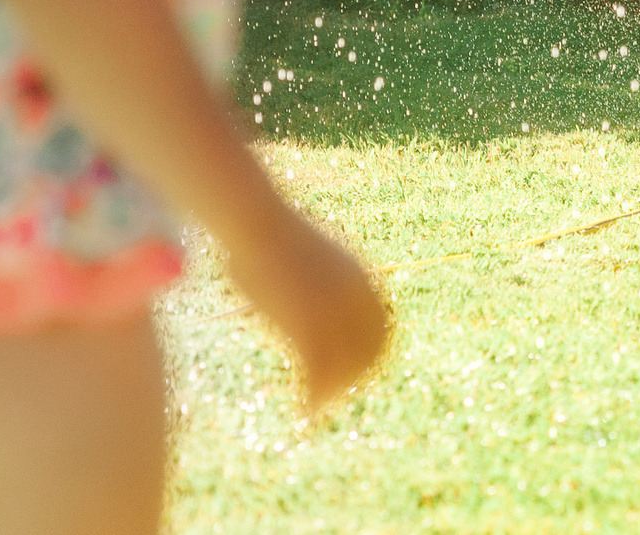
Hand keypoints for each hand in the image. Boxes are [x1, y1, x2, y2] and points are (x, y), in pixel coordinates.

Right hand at [227, 206, 391, 413]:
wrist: (259, 229)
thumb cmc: (272, 242)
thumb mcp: (309, 262)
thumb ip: (322, 284)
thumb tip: (314, 293)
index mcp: (361, 280)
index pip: (380, 329)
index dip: (370, 355)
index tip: (357, 374)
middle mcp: (356, 298)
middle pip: (368, 351)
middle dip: (354, 377)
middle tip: (334, 396)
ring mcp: (334, 312)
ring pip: (344, 367)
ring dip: (332, 392)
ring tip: (318, 408)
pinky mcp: (309, 326)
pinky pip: (318, 373)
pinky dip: (314, 396)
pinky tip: (304, 410)